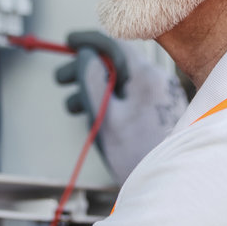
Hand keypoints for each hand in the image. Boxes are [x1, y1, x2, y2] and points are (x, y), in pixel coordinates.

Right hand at [56, 32, 187, 184]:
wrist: (166, 185)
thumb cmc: (134, 155)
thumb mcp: (104, 116)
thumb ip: (92, 81)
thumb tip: (85, 54)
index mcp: (146, 77)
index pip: (115, 44)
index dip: (88, 41)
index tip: (68, 41)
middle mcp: (158, 80)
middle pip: (117, 63)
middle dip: (86, 68)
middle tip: (60, 80)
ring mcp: (162, 95)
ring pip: (122, 80)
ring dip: (95, 87)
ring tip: (73, 107)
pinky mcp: (160, 109)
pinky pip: (130, 95)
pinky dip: (110, 99)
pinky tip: (95, 118)